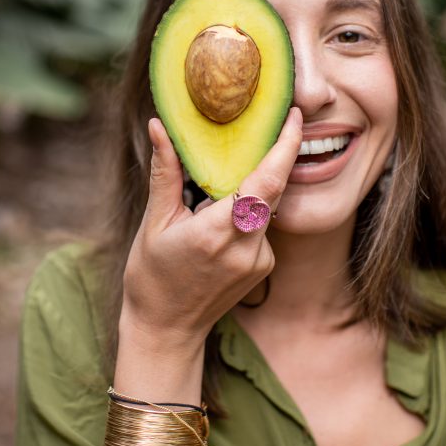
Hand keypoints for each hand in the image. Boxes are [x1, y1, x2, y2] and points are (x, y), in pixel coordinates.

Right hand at [120, 106, 302, 347]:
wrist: (167, 329)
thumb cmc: (152, 275)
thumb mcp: (153, 222)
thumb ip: (165, 172)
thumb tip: (160, 126)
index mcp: (216, 232)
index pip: (265, 182)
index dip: (285, 147)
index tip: (294, 116)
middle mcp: (245, 248)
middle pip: (272, 189)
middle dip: (272, 156)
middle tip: (268, 126)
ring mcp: (259, 261)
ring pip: (266, 207)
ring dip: (248, 191)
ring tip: (213, 199)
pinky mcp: (264, 266)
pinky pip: (262, 226)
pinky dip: (245, 214)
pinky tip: (218, 227)